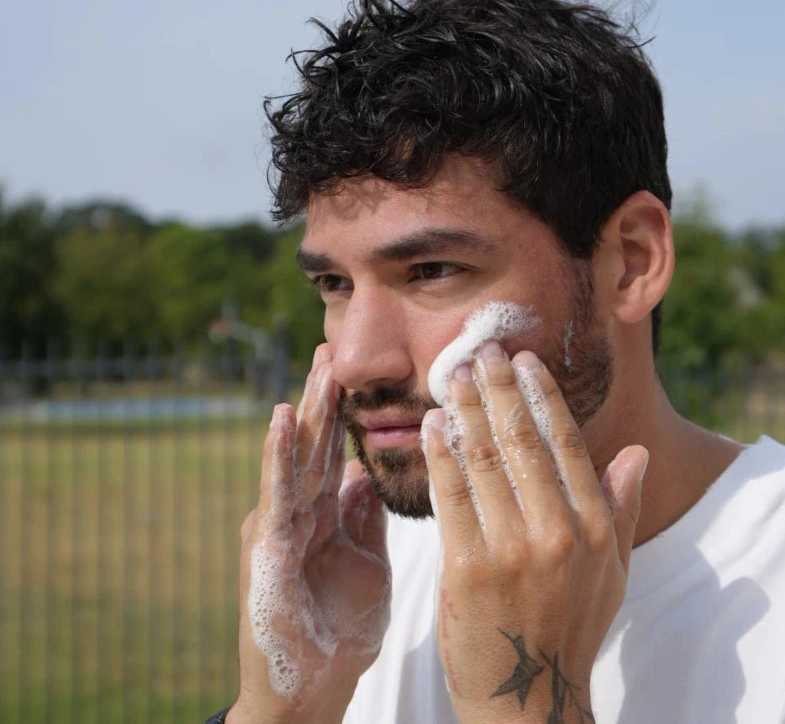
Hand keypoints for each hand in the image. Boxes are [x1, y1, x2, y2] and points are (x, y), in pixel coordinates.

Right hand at [229, 345, 390, 723]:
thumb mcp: (365, 561)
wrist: (309, 690)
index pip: (333, 453)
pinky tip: (282, 419)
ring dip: (305, 412)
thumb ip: (362, 516)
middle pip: (313, 446)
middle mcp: (295, 513)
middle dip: (323, 398)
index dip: (342, 413)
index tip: (351, 370)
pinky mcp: (266, 549)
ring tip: (317, 368)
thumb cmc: (338, 630)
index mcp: (320, 515)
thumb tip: (365, 469)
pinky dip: (277, 455)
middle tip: (331, 349)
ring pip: (294, 459)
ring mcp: (277, 528)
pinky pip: (277, 495)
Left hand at [421, 341, 647, 723]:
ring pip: (482, 459)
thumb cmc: (569, 626)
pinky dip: (438, 454)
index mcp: (594, 528)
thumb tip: (636, 451)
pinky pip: (449, 496)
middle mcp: (556, 533)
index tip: (523, 360)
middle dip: (498, 387)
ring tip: (450, 376)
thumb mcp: (613, 572)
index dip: (541, 395)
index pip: (565, 442)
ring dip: (464, 410)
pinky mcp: (465, 568)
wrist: (527, 699)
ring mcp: (510, 550)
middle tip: (480, 350)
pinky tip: (431, 425)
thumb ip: (622, 507)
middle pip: (520, 440)